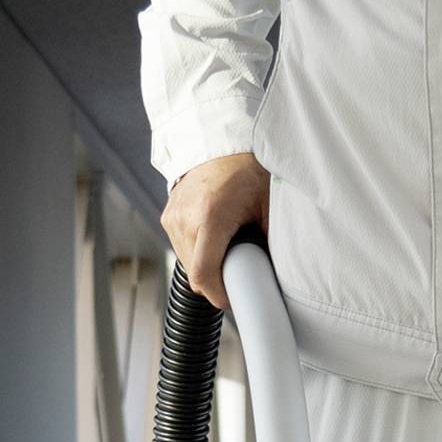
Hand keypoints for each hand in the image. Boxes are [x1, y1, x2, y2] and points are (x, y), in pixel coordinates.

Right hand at [161, 152, 270, 308]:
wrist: (221, 141)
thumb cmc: (248, 169)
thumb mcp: (268, 204)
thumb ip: (270, 240)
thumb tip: (273, 274)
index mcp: (210, 216)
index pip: (204, 275)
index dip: (219, 295)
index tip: (234, 300)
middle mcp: (185, 218)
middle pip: (196, 275)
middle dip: (217, 281)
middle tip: (240, 272)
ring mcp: (172, 217)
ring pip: (187, 264)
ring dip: (207, 267)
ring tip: (228, 250)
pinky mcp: (167, 217)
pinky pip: (182, 249)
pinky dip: (198, 252)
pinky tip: (214, 239)